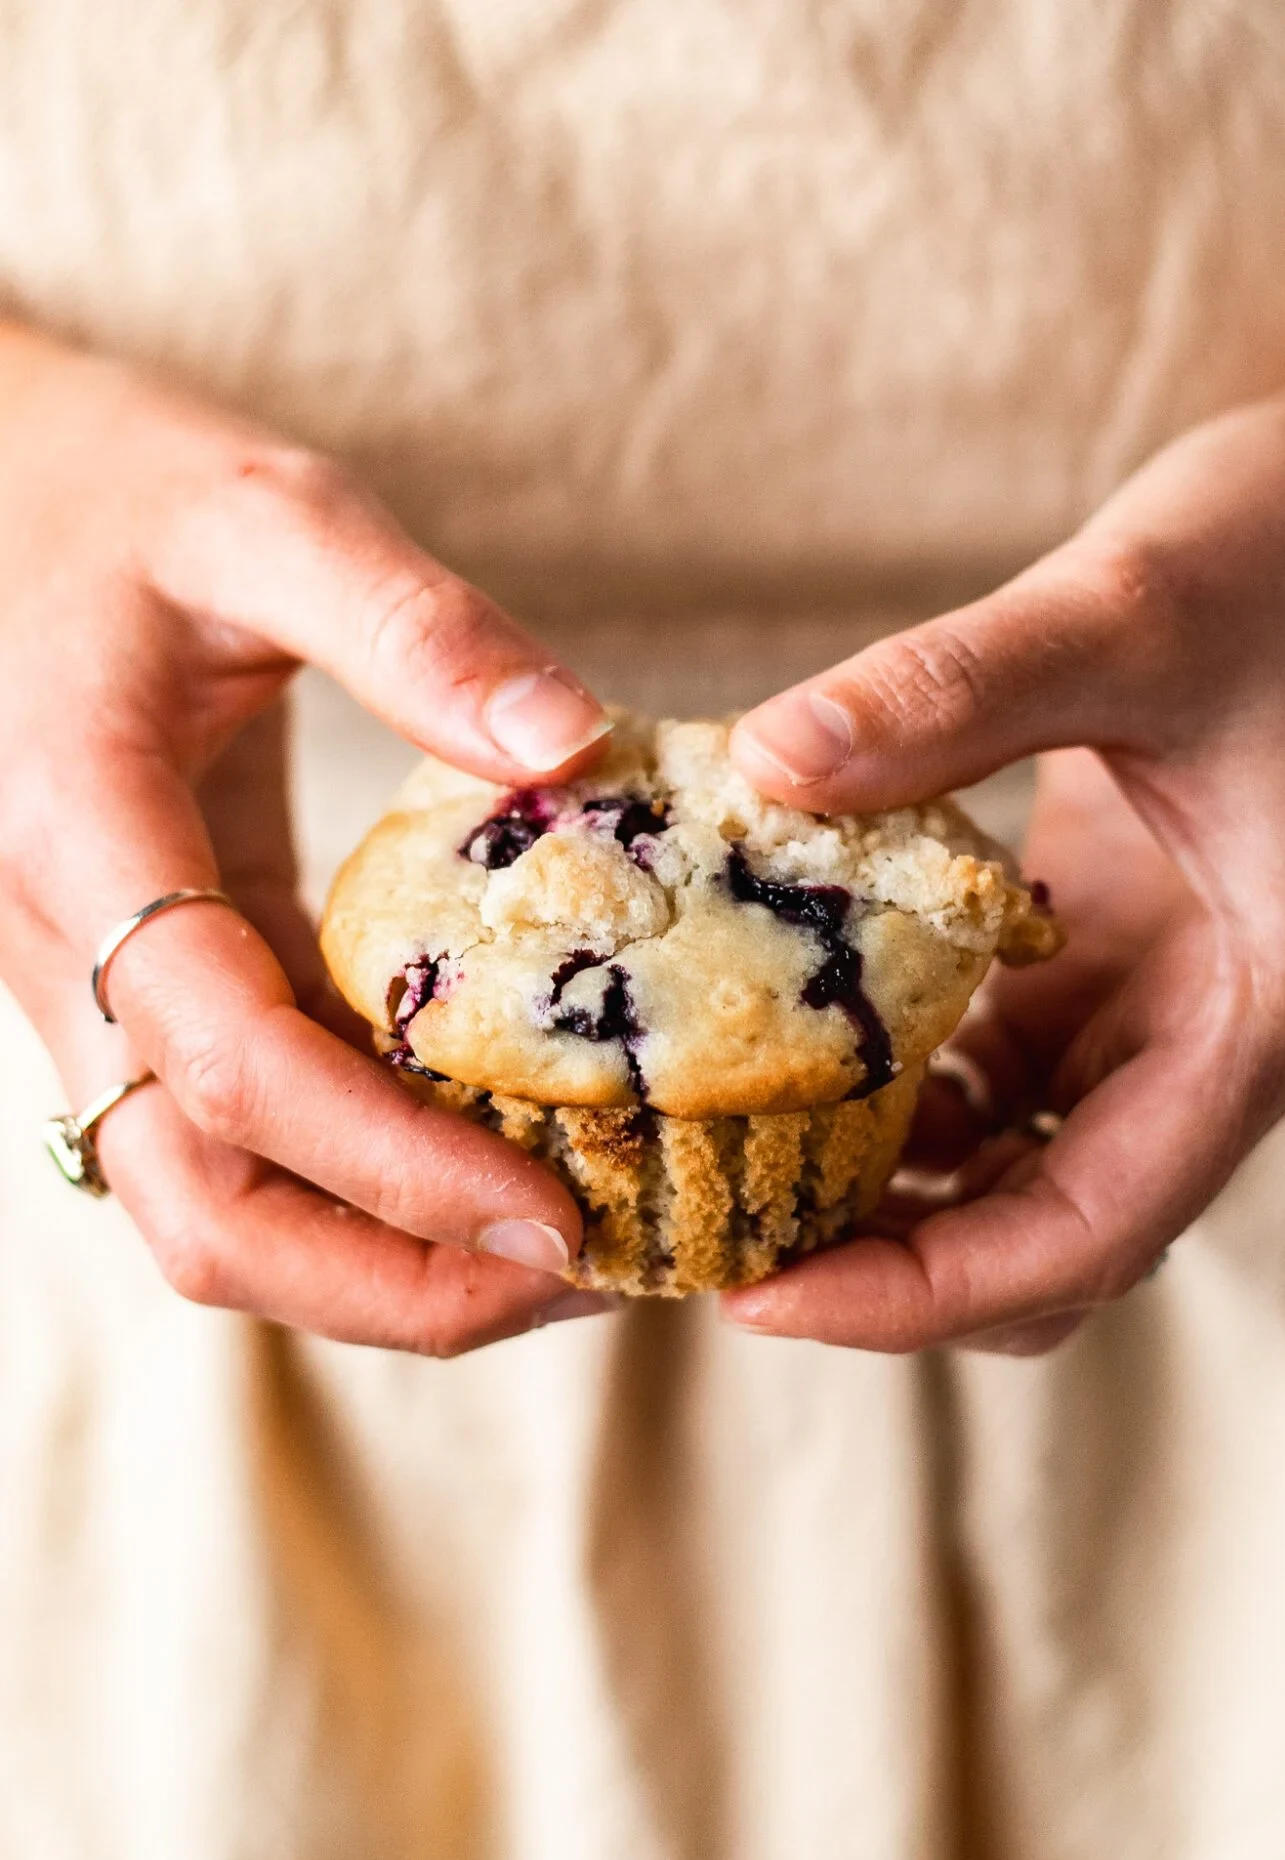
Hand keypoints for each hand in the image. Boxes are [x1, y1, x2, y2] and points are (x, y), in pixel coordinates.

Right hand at [0, 325, 613, 1351]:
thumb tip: (573, 745)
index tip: (551, 1207)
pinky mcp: (154, 1000)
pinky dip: (361, 1195)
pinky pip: (241, 1147)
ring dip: (374, 1271)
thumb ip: (412, 623)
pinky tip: (493, 1168)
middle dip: (384, 1283)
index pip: (228, 1061)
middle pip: (197, 1210)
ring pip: (207, 1210)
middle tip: (572, 1273)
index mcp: (81, 838)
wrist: (1, 500)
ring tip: (554, 1255)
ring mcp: (100, 996)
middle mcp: (67, 957)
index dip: (389, 1162)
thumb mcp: (268, 512)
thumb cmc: (126, 496)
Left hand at [725, 368, 1284, 1352]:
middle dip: (892, 1269)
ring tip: (726, 1157)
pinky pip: (995, 1067)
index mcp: (1253, 1018)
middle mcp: (1207, 1041)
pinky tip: (791, 1036)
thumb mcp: (1135, 607)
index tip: (761, 1300)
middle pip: (1046, 1237)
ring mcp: (1156, 1002)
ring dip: (886, 1185)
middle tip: (721, 1244)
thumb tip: (768, 765)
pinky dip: (897, 1080)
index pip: (1086, 1233)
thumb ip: (958, 690)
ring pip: (1018, 1167)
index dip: (923, 1294)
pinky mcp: (1107, 950)